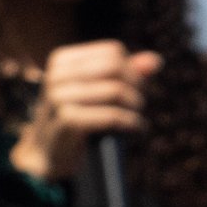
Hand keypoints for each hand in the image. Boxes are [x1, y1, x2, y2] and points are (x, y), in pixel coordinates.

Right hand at [11, 40, 160, 182]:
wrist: (50, 154)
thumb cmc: (80, 120)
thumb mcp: (99, 92)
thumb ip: (126, 74)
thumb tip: (156, 60)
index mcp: (63, 60)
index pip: (113, 52)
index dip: (132, 71)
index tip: (136, 90)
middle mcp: (57, 74)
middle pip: (115, 68)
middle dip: (136, 86)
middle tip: (139, 105)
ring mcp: (59, 96)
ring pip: (115, 90)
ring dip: (135, 107)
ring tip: (137, 120)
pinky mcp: (67, 120)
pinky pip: (112, 116)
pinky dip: (131, 123)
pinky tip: (137, 129)